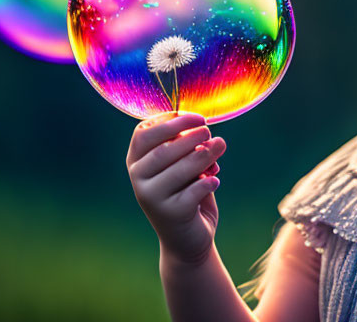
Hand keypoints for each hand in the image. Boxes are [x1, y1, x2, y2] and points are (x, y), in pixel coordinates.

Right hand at [126, 112, 226, 266]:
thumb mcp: (184, 164)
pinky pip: (192, 192)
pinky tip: (214, 181)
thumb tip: (208, 136)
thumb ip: (189, 146)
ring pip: (180, 169)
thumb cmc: (186, 190)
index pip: (144, 133)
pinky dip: (207, 182)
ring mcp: (151, 198)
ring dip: (204, 155)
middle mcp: (138, 178)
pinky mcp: (170, 215)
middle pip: (164, 150)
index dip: (172, 121)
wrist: (186, 238)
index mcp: (137, 160)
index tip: (198, 117)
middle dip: (192, 137)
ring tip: (220, 146)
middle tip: (210, 133)